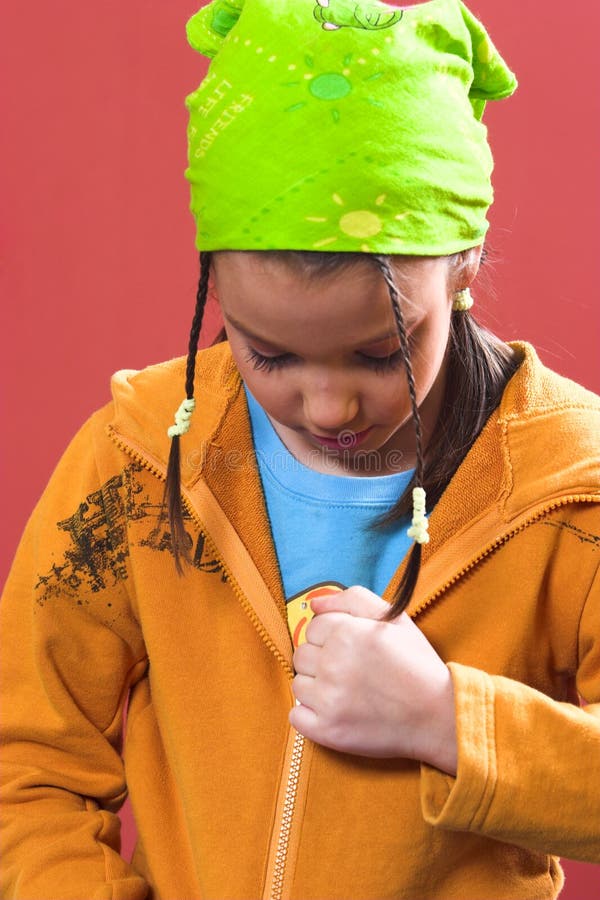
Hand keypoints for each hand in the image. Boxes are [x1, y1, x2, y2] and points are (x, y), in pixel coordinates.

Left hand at [289, 586, 457, 774]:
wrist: (438, 715)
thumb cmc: (416, 664)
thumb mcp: (394, 618)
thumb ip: (352, 599)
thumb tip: (314, 604)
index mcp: (347, 633)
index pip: (313, 627)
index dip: (332, 637)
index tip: (352, 651)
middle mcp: (333, 664)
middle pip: (302, 655)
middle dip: (322, 661)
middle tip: (351, 672)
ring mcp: (329, 699)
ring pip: (298, 685)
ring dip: (316, 688)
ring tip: (348, 693)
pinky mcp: (328, 730)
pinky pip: (296, 716)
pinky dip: (310, 716)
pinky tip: (336, 712)